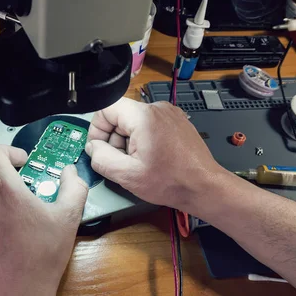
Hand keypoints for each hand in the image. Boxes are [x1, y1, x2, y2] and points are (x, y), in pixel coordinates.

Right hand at [85, 98, 225, 213]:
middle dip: (113, 139)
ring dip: (128, 141)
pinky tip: (150, 159)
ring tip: (138, 163)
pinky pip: (148, 125)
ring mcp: (169, 113)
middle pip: (120, 115)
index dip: (97, 129)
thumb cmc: (171, 182)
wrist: (203, 186)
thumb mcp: (127, 175)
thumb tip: (93, 148)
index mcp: (143, 116)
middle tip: (120, 161)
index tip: (99, 148)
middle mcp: (157, 108)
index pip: (106, 108)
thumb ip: (101, 158)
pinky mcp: (176, 121)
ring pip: (133, 122)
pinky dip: (143, 140)